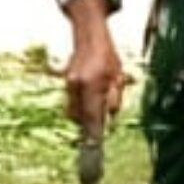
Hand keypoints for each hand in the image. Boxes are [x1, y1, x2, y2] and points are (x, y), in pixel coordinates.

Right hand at [61, 7, 128, 136]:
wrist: (89, 36)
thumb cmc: (107, 55)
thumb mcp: (118, 76)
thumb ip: (115, 99)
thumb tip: (109, 118)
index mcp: (92, 84)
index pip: (91, 117)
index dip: (93, 134)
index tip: (94, 147)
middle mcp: (77, 86)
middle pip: (79, 117)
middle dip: (89, 124)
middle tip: (99, 124)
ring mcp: (68, 84)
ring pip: (74, 111)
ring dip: (84, 114)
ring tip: (97, 103)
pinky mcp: (65, 83)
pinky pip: (72, 101)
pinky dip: (80, 105)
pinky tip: (90, 96)